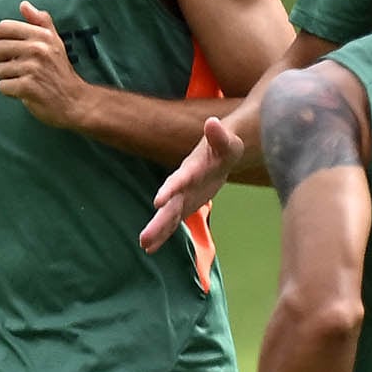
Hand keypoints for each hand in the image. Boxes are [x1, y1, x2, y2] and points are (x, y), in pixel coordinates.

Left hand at [0, 3, 90, 130]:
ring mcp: (32, 68)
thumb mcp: (55, 42)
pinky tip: (24, 91)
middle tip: (15, 67)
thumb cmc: (60, 71)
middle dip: (1, 60)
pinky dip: (9, 91)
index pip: (5, 27)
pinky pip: (2, 86)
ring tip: (24, 79)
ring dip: (7, 77)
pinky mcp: (27, 86)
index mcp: (43, 36)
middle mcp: (38, 49)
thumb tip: (24, 4)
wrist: (75, 101)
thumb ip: (40, 22)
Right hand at [144, 107, 251, 250]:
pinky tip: (150, 249)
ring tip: (144, 245)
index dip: (170, 189)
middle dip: (158, 221)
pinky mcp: (185, 205)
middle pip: (169, 205)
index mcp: (191, 169)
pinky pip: (173, 221)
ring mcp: (182, 197)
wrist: (219, 155)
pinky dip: (163, 234)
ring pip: (169, 216)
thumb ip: (219, 136)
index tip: (158, 201)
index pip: (180, 179)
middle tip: (144, 237)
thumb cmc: (225, 147)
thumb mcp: (227, 143)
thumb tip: (213, 122)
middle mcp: (181, 185)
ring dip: (158, 230)